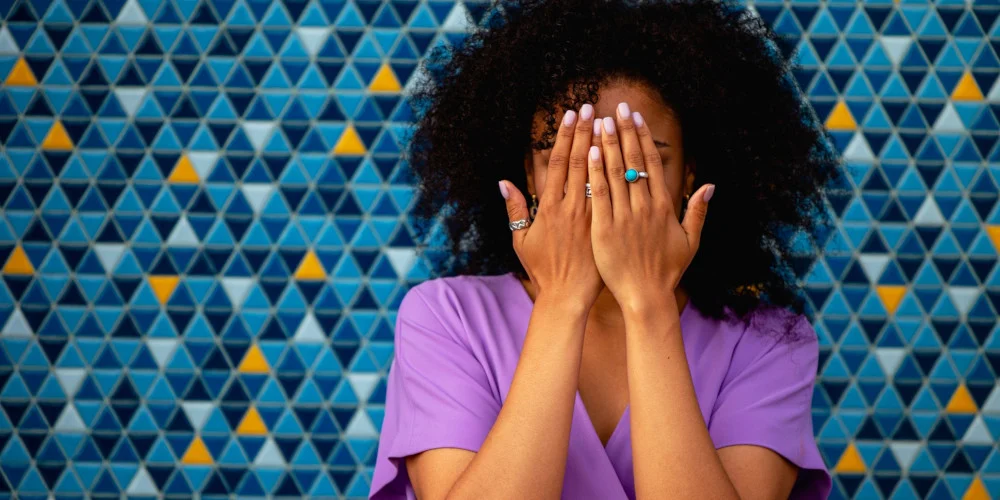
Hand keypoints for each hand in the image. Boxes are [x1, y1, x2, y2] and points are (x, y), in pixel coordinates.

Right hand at [500, 105, 602, 306]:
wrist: (568, 296)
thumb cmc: (543, 269)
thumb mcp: (520, 241)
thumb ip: (514, 210)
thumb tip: (504, 182)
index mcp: (549, 209)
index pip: (558, 164)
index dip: (564, 137)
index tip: (570, 116)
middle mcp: (571, 208)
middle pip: (580, 162)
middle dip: (585, 132)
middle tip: (591, 107)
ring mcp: (591, 217)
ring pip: (599, 175)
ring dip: (603, 147)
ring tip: (609, 122)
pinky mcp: (606, 227)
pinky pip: (613, 196)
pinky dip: (617, 175)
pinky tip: (622, 157)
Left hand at [587, 103, 714, 312]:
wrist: (646, 297)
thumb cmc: (667, 271)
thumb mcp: (690, 241)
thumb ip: (698, 211)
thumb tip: (710, 185)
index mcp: (663, 206)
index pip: (653, 163)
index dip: (643, 137)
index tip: (636, 117)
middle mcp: (644, 207)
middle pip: (634, 162)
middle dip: (625, 132)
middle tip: (617, 107)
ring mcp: (624, 217)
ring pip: (616, 173)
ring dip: (608, 145)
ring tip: (600, 121)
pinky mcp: (604, 229)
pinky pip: (599, 195)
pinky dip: (595, 173)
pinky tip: (590, 152)